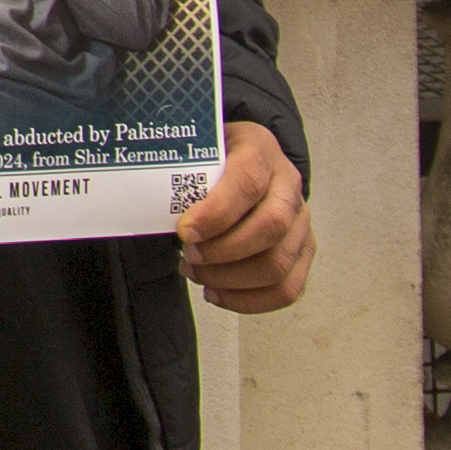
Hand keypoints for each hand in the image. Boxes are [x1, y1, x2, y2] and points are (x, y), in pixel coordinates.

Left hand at [179, 119, 310, 312]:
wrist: (246, 158)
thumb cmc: (213, 159)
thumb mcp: (197, 150)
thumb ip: (182, 172)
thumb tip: (146, 205)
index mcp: (261, 150)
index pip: (247, 182)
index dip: (216, 213)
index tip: (184, 232)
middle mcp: (289, 185)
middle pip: (270, 227)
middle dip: (222, 251)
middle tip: (188, 256)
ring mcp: (301, 221)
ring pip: (278, 264)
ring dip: (231, 279)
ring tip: (196, 273)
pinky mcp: (304, 251)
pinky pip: (287, 288)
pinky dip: (249, 300)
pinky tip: (216, 292)